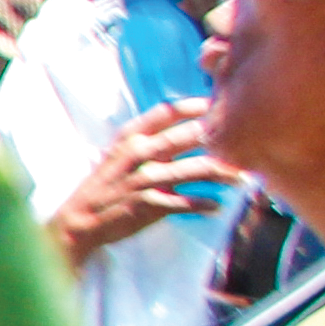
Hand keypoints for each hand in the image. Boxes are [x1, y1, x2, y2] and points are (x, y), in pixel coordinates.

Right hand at [48, 102, 229, 264]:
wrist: (79, 221)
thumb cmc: (104, 187)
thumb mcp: (118, 155)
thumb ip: (148, 141)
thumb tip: (189, 130)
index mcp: (129, 138)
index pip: (166, 112)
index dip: (194, 106)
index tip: (217, 104)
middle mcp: (138, 154)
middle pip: (188, 137)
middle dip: (219, 138)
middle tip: (246, 140)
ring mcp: (144, 180)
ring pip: (196, 169)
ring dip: (225, 173)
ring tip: (243, 178)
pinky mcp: (149, 204)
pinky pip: (187, 202)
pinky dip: (205, 204)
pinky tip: (217, 206)